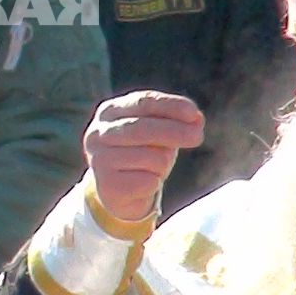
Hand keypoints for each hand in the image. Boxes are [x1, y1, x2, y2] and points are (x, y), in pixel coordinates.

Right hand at [82, 91, 204, 222]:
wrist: (118, 191)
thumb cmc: (141, 153)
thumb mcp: (157, 132)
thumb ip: (175, 122)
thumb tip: (197, 120)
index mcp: (109, 112)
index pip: (143, 103)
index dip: (171, 106)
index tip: (194, 114)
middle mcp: (98, 133)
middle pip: (143, 128)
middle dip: (175, 131)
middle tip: (198, 137)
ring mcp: (99, 160)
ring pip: (151, 157)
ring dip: (163, 164)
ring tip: (155, 168)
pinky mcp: (107, 186)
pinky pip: (148, 182)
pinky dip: (154, 184)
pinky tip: (144, 184)